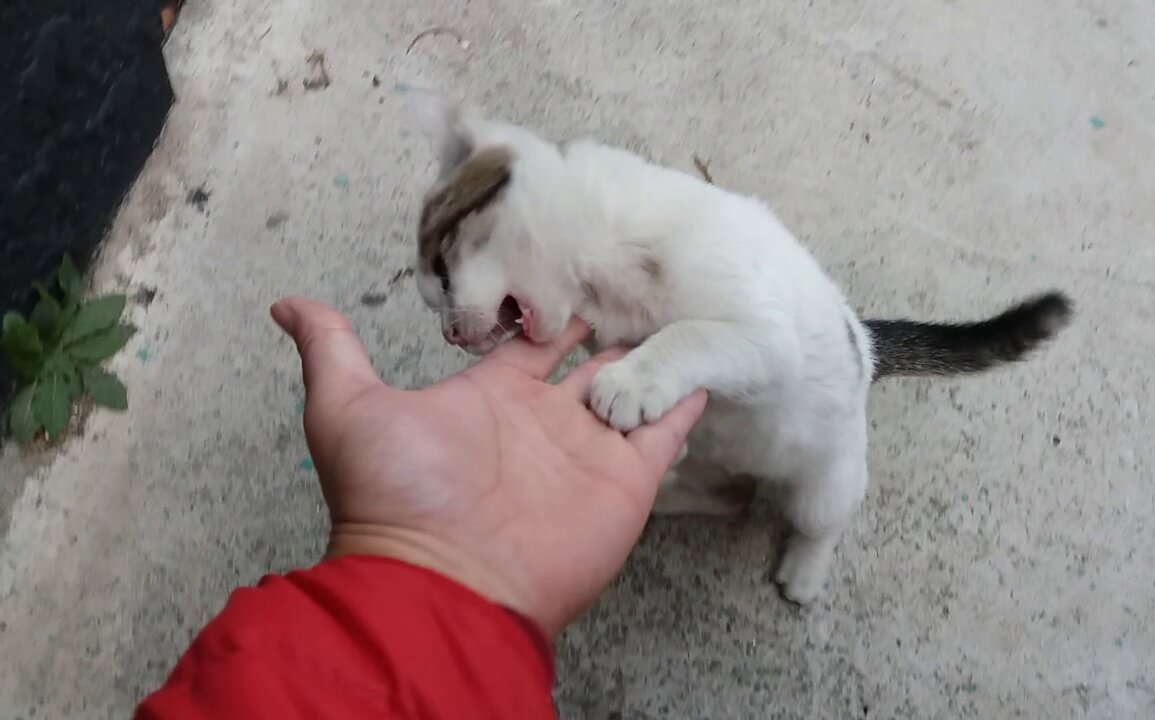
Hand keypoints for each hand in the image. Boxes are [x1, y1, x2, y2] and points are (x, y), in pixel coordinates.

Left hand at [271, 298, 705, 634]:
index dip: (549, 305)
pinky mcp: (627, 478)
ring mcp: (588, 448)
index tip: (572, 260)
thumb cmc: (395, 498)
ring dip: (654, 348)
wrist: (446, 581)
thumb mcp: (347, 409)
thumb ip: (331, 350)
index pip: (530, 341)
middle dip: (611, 320)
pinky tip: (709, 355)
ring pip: (633, 383)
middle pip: (588, 358)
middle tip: (638, 273)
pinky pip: (666, 426)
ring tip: (684, 301)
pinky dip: (688, 392)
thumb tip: (287, 305)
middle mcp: (543, 419)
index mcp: (490, 397)